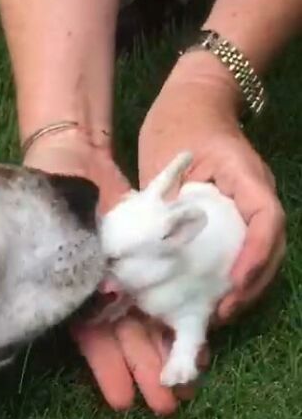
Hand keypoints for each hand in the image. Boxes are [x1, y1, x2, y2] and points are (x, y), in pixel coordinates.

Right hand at [26, 131, 187, 414]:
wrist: (69, 153)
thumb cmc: (48, 190)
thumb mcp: (52, 223)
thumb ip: (69, 260)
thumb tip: (100, 294)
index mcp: (63, 290)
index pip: (88, 338)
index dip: (106, 369)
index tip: (122, 401)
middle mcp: (89, 292)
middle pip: (120, 339)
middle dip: (142, 372)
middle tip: (166, 409)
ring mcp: (114, 281)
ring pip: (140, 326)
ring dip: (159, 356)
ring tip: (180, 394)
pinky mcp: (135, 267)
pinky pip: (154, 299)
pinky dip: (170, 322)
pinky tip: (195, 346)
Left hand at [139, 55, 285, 322]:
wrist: (192, 104)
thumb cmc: (177, 124)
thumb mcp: (165, 155)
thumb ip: (162, 195)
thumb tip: (147, 243)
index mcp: (245, 175)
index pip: (266, 218)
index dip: (255, 254)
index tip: (234, 283)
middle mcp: (256, 193)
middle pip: (272, 246)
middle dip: (251, 284)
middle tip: (222, 313)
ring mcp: (251, 206)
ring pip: (263, 253)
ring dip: (246, 288)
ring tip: (219, 314)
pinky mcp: (239, 218)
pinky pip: (246, 250)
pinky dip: (235, 278)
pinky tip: (215, 298)